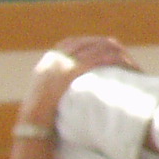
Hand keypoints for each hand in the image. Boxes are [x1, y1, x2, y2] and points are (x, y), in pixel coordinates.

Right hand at [21, 36, 136, 126]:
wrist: (34, 117)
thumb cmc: (42, 106)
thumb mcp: (44, 83)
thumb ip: (56, 73)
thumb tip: (70, 72)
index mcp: (50, 58)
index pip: (74, 42)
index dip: (90, 41)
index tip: (103, 43)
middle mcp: (56, 58)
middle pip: (85, 43)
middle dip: (103, 44)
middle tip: (118, 47)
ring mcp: (63, 65)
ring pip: (92, 50)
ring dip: (110, 50)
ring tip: (124, 54)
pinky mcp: (69, 74)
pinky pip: (93, 62)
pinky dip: (108, 59)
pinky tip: (119, 59)